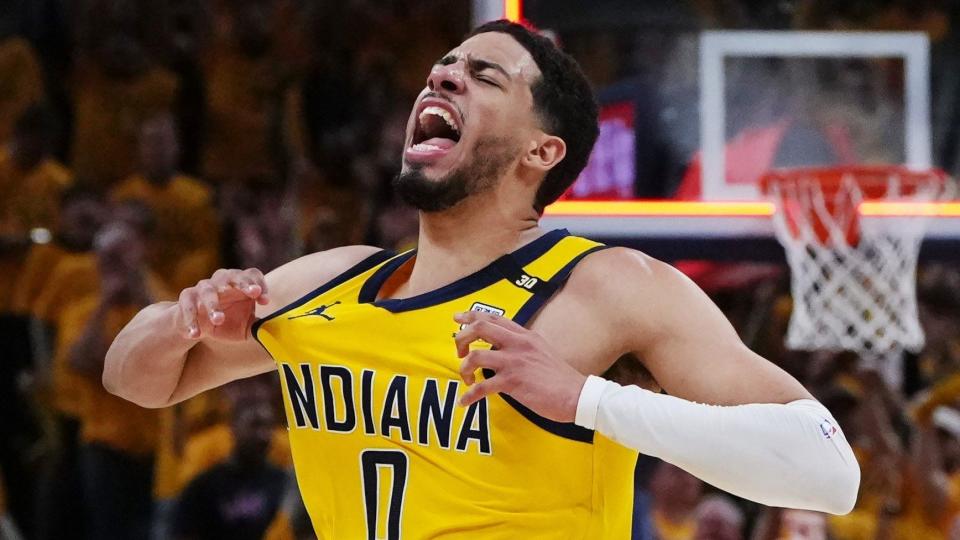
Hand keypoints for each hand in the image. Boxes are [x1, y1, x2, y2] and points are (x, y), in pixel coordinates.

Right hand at [177, 268, 268, 340]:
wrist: (198, 327)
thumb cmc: (227, 324)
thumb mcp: (245, 327)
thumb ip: (259, 327)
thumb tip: (276, 335)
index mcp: (240, 284)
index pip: (252, 274)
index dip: (260, 284)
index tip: (265, 300)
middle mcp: (222, 281)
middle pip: (232, 275)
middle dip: (243, 283)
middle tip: (253, 293)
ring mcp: (203, 288)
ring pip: (208, 290)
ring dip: (213, 304)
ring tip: (219, 320)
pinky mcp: (187, 299)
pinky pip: (187, 306)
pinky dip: (191, 320)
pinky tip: (196, 334)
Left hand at [454, 311, 587, 422]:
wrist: (577, 394)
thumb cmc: (560, 377)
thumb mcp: (542, 351)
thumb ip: (523, 346)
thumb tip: (504, 349)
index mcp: (525, 335)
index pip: (493, 317)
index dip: (471, 316)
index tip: (457, 319)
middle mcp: (518, 344)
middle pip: (479, 328)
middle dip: (462, 338)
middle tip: (459, 352)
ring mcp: (514, 362)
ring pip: (476, 355)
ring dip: (464, 367)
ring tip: (466, 379)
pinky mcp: (513, 382)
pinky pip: (481, 387)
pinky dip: (469, 395)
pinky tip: (464, 402)